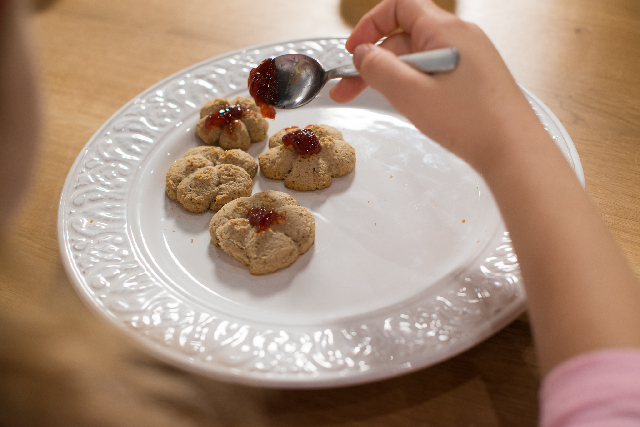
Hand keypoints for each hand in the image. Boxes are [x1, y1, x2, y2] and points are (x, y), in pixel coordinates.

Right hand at [330, 0, 543, 172]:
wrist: (513, 150)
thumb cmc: (470, 121)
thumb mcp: (410, 93)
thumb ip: (378, 68)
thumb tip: (362, 54)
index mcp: (446, 31)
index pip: (399, 6)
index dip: (370, 25)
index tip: (353, 51)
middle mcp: (461, 37)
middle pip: (405, 36)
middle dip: (374, 61)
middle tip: (348, 90)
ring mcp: (471, 58)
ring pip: (419, 57)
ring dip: (393, 75)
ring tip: (378, 100)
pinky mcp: (476, 79)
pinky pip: (436, 71)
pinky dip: (415, 83)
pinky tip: (410, 105)